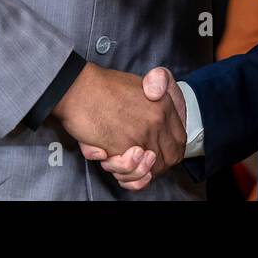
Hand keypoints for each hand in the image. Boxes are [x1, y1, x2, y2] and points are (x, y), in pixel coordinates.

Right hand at [55, 64, 184, 175]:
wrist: (78, 87)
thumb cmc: (104, 87)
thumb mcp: (140, 84)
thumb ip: (155, 95)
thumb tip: (157, 108)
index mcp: (164, 103)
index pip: (179, 140)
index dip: (169, 153)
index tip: (155, 154)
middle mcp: (157, 119)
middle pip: (168, 159)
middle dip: (154, 167)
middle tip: (137, 161)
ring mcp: (140, 133)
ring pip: (150, 169)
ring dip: (136, 172)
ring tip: (123, 159)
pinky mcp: (122, 146)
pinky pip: (130, 172)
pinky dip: (124, 174)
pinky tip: (114, 161)